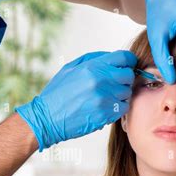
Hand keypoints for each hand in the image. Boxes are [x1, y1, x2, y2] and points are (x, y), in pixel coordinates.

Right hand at [16, 50, 136, 151]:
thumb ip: (93, 59)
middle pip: (128, 76)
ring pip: (127, 93)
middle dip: (124, 79)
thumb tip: (112, 57)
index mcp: (92, 67)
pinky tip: (105, 108)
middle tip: (114, 85)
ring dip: (120, 95)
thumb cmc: (57, 94)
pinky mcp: (105, 115)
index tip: (126, 66)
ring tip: (106, 98)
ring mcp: (104, 99)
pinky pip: (123, 108)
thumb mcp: (70, 68)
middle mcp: (101, 81)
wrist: (47, 119)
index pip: (124, 57)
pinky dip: (117, 108)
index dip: (128, 61)